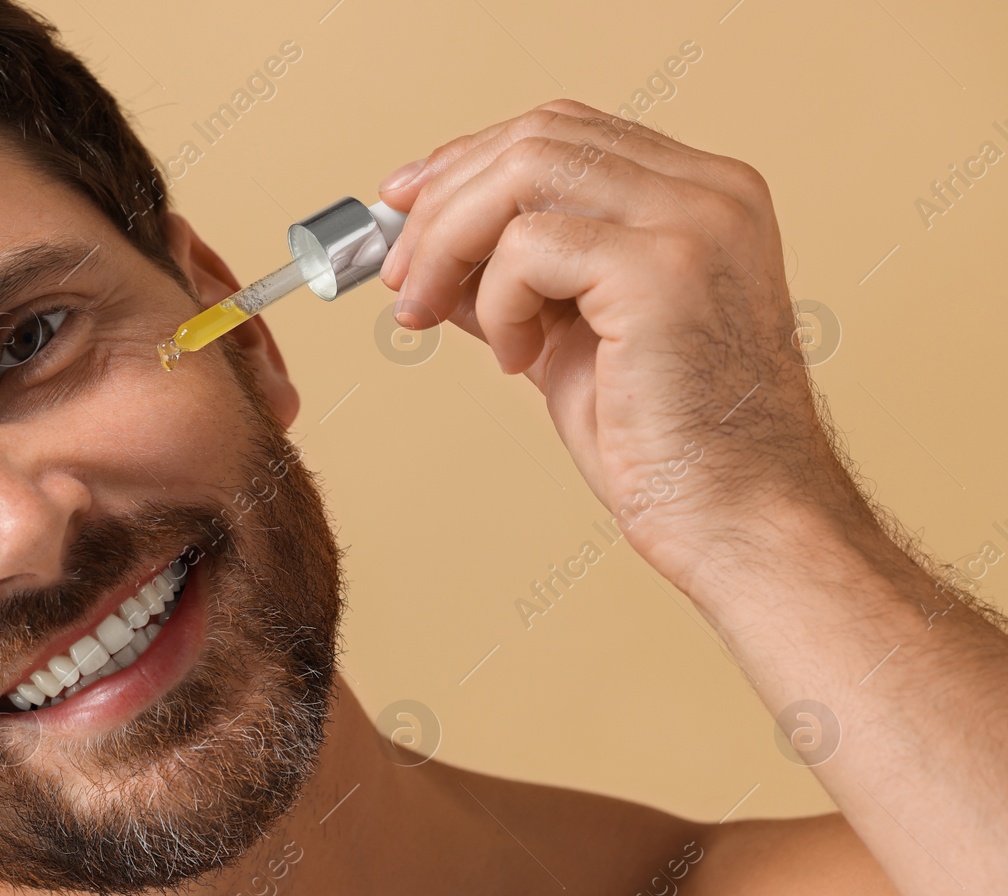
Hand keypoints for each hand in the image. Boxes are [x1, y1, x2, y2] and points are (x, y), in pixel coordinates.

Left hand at [377, 99, 866, 596]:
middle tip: (400, 274)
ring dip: (451, 242)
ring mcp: (694, 221)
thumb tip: (429, 255)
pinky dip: (496, 303)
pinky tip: (516, 360)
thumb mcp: (569, 341)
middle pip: (538, 136)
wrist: (737, 520)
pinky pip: (529, 246)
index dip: (470, 160)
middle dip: (443, 200)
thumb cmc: (670, 447)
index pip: (564, 133)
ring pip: (524, 171)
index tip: (406, 205)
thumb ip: (514, 285)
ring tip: (435, 313)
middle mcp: (711, 191)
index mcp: (703, 196)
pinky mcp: (663, 269)